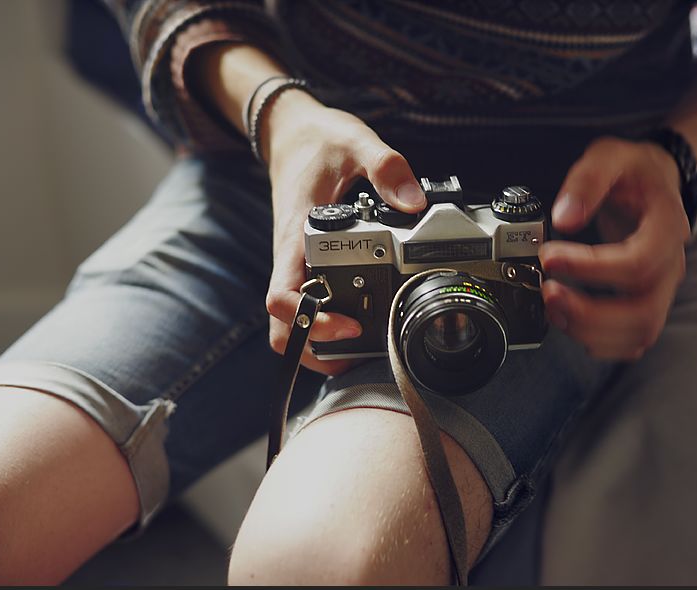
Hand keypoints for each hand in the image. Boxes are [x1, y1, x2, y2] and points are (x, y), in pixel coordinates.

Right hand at [263, 92, 426, 374]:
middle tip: (360, 344)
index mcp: (295, 236)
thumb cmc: (316, 140)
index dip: (310, 321)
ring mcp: (297, 266)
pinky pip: (309, 307)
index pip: (282, 297)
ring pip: (293, 324)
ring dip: (321, 344)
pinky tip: (363, 322)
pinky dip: (326, 325)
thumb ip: (386, 167)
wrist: (292, 134)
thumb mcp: (355, 142)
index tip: (347, 324)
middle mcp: (291, 259)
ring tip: (364, 345)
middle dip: (316, 348)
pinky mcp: (308, 266)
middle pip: (285, 328)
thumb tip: (414, 203)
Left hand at [538, 137, 690, 359]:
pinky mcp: (646, 302)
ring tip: (553, 308)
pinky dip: (602, 342)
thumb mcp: (610, 155)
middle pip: (644, 311)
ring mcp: (661, 288)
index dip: (591, 268)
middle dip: (591, 313)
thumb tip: (564, 217)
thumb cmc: (633, 172)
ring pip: (640, 331)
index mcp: (667, 228)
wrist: (654, 181)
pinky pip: (633, 339)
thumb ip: (587, 181)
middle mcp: (671, 265)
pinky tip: (571, 323)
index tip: (549, 258)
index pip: (638, 262)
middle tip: (549, 294)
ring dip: (592, 331)